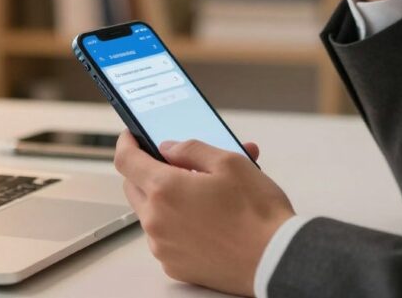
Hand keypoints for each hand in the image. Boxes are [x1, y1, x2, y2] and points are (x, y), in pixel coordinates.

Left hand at [114, 131, 295, 296]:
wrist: (276, 259)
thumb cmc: (258, 213)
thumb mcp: (229, 162)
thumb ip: (190, 149)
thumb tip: (168, 148)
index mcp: (164, 189)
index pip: (126, 160)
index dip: (126, 143)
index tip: (132, 136)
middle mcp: (156, 220)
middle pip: (133, 187)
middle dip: (147, 171)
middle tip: (174, 164)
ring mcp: (163, 246)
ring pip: (149, 213)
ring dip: (164, 199)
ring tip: (200, 192)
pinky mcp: (174, 265)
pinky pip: (163, 237)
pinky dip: (175, 224)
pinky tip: (204, 218)